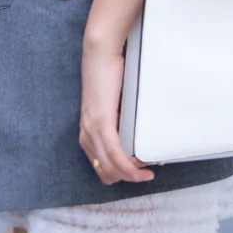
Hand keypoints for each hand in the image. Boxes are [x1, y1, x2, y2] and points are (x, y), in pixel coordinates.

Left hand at [79, 36, 155, 186]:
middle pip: (104, 172)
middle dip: (125, 177)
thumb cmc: (108, 74)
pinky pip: (114, 154)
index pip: (100, 166)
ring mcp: (93, 129)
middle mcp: (86, 134)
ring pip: (110, 167)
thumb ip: (118, 119)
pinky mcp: (102, 123)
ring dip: (130, 175)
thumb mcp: (112, 104)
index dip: (118, 173)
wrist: (100, 55)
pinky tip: (139, 169)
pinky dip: (128, 166)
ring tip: (145, 173)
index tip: (136, 170)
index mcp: (87, 131)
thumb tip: (133, 131)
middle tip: (144, 171)